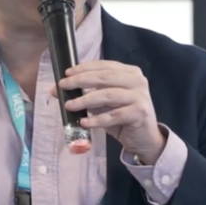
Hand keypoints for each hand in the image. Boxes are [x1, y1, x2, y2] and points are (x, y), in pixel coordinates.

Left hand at [50, 60, 166, 163]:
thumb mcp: (106, 102)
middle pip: (104, 77)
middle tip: (62, 86)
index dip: (84, 68)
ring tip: (69, 105)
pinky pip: (113, 115)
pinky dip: (96, 119)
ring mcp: (139, 96)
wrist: (145, 138)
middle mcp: (137, 81)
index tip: (66, 73)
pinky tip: (84, 122)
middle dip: (80, 81)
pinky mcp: (139, 113)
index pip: (104, 66)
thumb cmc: (123, 117)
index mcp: (129, 72)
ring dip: (85, 100)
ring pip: (107, 95)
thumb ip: (90, 93)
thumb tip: (60, 89)